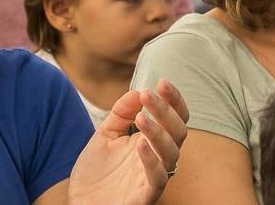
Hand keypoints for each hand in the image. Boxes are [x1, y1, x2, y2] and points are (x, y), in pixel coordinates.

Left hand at [69, 80, 188, 204]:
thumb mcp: (104, 135)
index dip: (174, 100)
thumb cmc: (96, 173)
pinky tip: (139, 144)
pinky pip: (157, 179)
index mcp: (153, 141)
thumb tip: (138, 92)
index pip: (176, 117)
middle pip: (179, 131)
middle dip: (167, 110)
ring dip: (159, 132)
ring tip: (142, 117)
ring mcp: (153, 177)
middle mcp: (158, 158)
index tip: (162, 81)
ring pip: (172, 153)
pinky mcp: (144, 196)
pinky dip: (151, 161)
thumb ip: (121, 114)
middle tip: (149, 94)